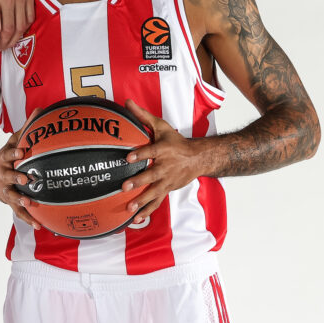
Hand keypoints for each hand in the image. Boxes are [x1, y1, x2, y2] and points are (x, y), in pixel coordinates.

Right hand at [0, 120, 42, 230]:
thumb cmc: (7, 158)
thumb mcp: (13, 142)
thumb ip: (26, 129)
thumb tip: (41, 110)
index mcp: (5, 159)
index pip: (8, 154)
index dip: (13, 153)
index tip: (22, 151)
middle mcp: (4, 175)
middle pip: (9, 176)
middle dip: (16, 178)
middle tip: (25, 179)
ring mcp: (6, 190)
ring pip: (13, 196)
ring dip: (21, 200)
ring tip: (30, 204)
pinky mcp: (10, 203)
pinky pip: (20, 212)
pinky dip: (28, 219)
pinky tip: (39, 225)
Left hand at [121, 99, 206, 222]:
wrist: (199, 158)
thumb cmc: (175, 141)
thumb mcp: (161, 126)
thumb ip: (142, 116)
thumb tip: (126, 102)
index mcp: (164, 150)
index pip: (151, 151)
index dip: (140, 154)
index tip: (127, 157)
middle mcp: (166, 167)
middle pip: (151, 175)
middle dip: (138, 181)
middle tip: (124, 186)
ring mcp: (167, 181)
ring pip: (154, 192)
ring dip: (142, 201)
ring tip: (129, 209)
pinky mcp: (168, 190)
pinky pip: (156, 202)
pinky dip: (147, 212)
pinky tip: (135, 220)